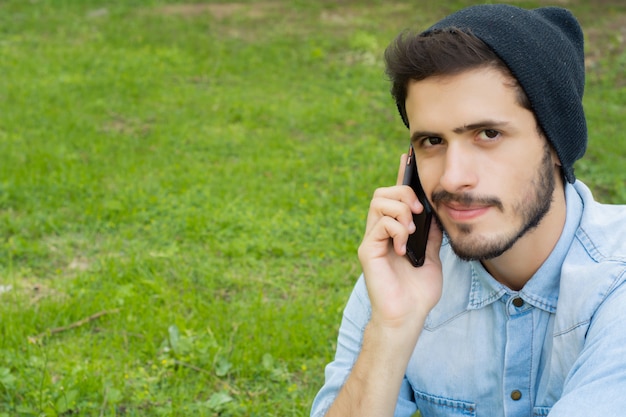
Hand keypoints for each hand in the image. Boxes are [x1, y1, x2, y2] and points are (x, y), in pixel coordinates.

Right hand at [358, 154, 443, 332]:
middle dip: (403, 194)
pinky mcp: (368, 250)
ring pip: (379, 203)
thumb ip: (431, 233)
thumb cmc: (418, 291)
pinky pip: (380, 224)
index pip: (394, 196)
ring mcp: (373, 240)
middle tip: (419, 212)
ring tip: (411, 230)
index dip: (400, 176)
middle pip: (383, 192)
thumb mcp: (432, 256)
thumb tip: (437, 210)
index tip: (407, 157)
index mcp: (394, 230)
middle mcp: (380, 232)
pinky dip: (397, 230)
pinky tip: (404, 248)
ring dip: (400, 210)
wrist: (409, 316)